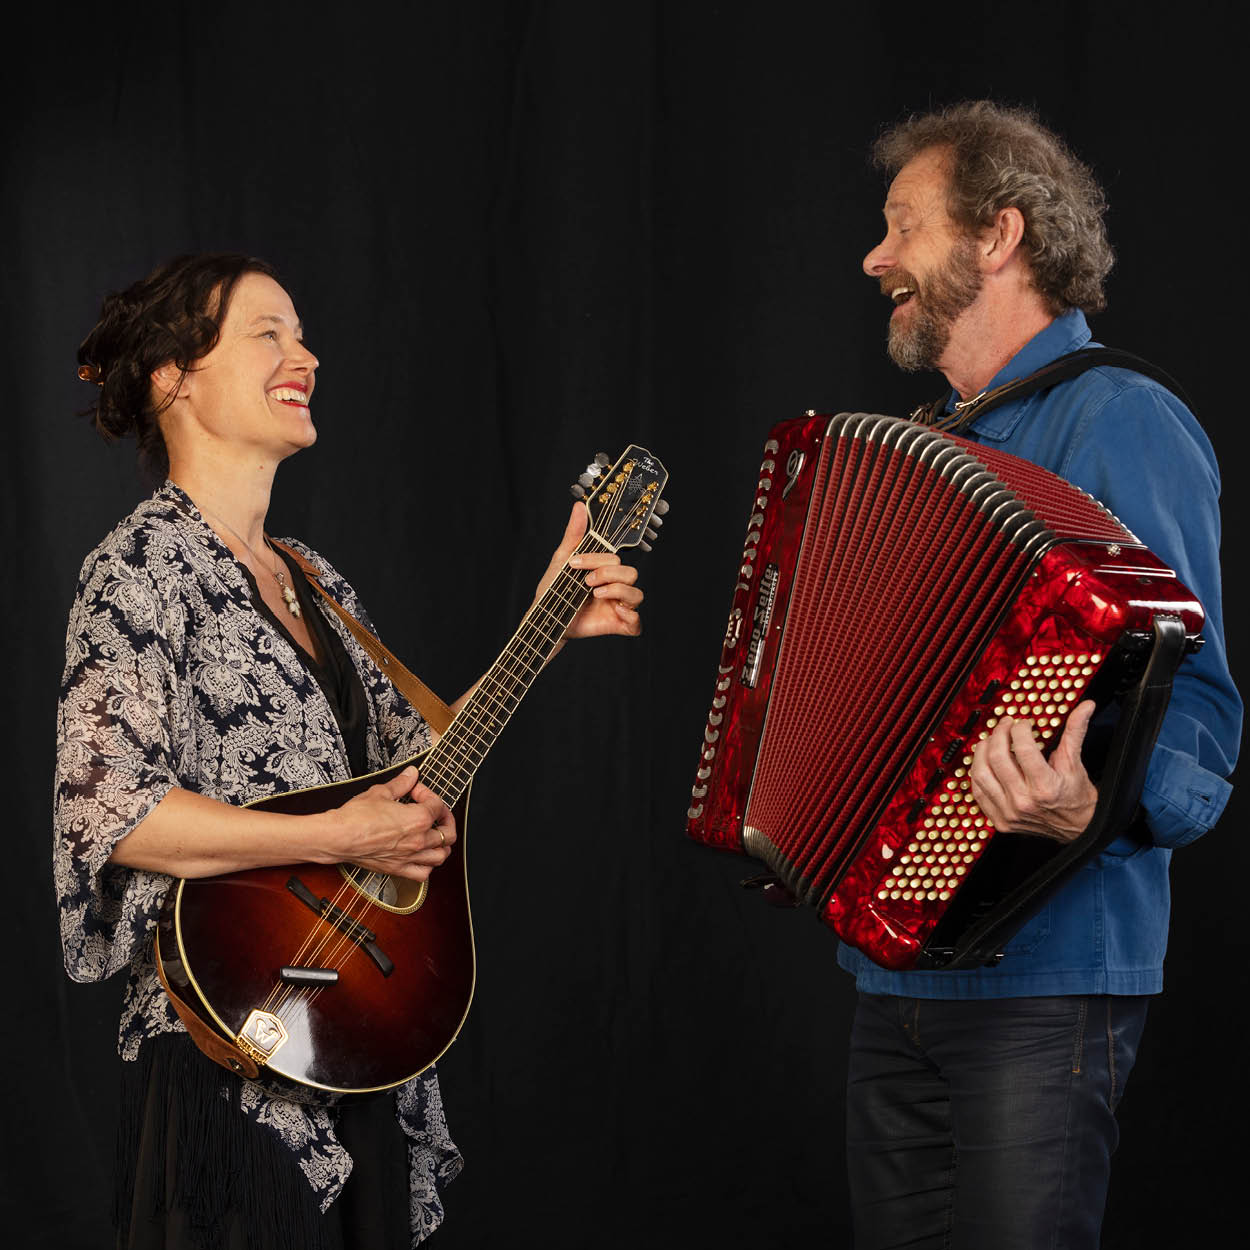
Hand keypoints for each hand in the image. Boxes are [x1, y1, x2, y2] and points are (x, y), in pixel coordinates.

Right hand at [327, 766, 455, 880]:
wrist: (338, 837)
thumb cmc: (356, 817)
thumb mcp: (381, 792)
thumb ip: (401, 783)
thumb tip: (411, 774)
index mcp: (418, 819)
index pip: (437, 805)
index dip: (427, 794)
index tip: (416, 791)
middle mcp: (418, 841)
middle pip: (448, 833)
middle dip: (446, 819)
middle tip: (437, 813)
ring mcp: (409, 857)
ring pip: (441, 856)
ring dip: (442, 845)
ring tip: (436, 836)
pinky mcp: (397, 868)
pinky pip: (423, 873)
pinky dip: (428, 866)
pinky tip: (423, 857)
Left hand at [535, 503, 643, 646]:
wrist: (544, 616)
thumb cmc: (554, 589)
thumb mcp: (563, 559)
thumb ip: (575, 533)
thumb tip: (580, 507)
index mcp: (605, 570)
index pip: (615, 558)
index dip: (598, 559)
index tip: (575, 563)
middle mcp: (615, 586)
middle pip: (631, 573)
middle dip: (608, 574)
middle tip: (587, 581)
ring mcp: (618, 606)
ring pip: (637, 594)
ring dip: (617, 591)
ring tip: (596, 594)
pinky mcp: (617, 625)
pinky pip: (636, 622)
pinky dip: (630, 616)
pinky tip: (615, 611)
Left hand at [969, 701, 1097, 841]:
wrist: (1078, 828)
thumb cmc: (1076, 795)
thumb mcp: (1075, 762)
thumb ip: (1075, 732)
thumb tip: (1086, 706)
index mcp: (1045, 787)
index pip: (1022, 748)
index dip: (1020, 729)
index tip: (1022, 723)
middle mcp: (1024, 801)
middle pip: (997, 758)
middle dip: (998, 734)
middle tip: (1004, 725)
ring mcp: (1009, 813)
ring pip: (981, 774)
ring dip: (982, 752)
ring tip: (990, 741)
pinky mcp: (1001, 820)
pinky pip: (978, 792)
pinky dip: (978, 774)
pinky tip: (985, 762)